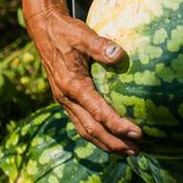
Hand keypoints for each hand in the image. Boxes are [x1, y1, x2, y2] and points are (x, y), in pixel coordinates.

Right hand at [25, 4, 141, 154]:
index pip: (99, 112)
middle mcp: (67, 98)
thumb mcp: (84, 35)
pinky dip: (96, 134)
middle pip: (91, 130)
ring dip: (106, 143)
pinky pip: (81, 123)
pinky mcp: (66, 99)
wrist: (44, 30)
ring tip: (128, 151)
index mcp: (72, 86)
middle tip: (137, 151)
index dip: (118, 125)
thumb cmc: (67, 32)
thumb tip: (119, 55)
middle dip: (114, 143)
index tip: (138, 132)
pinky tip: (110, 137)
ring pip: (85, 130)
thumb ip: (101, 46)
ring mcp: (65, 101)